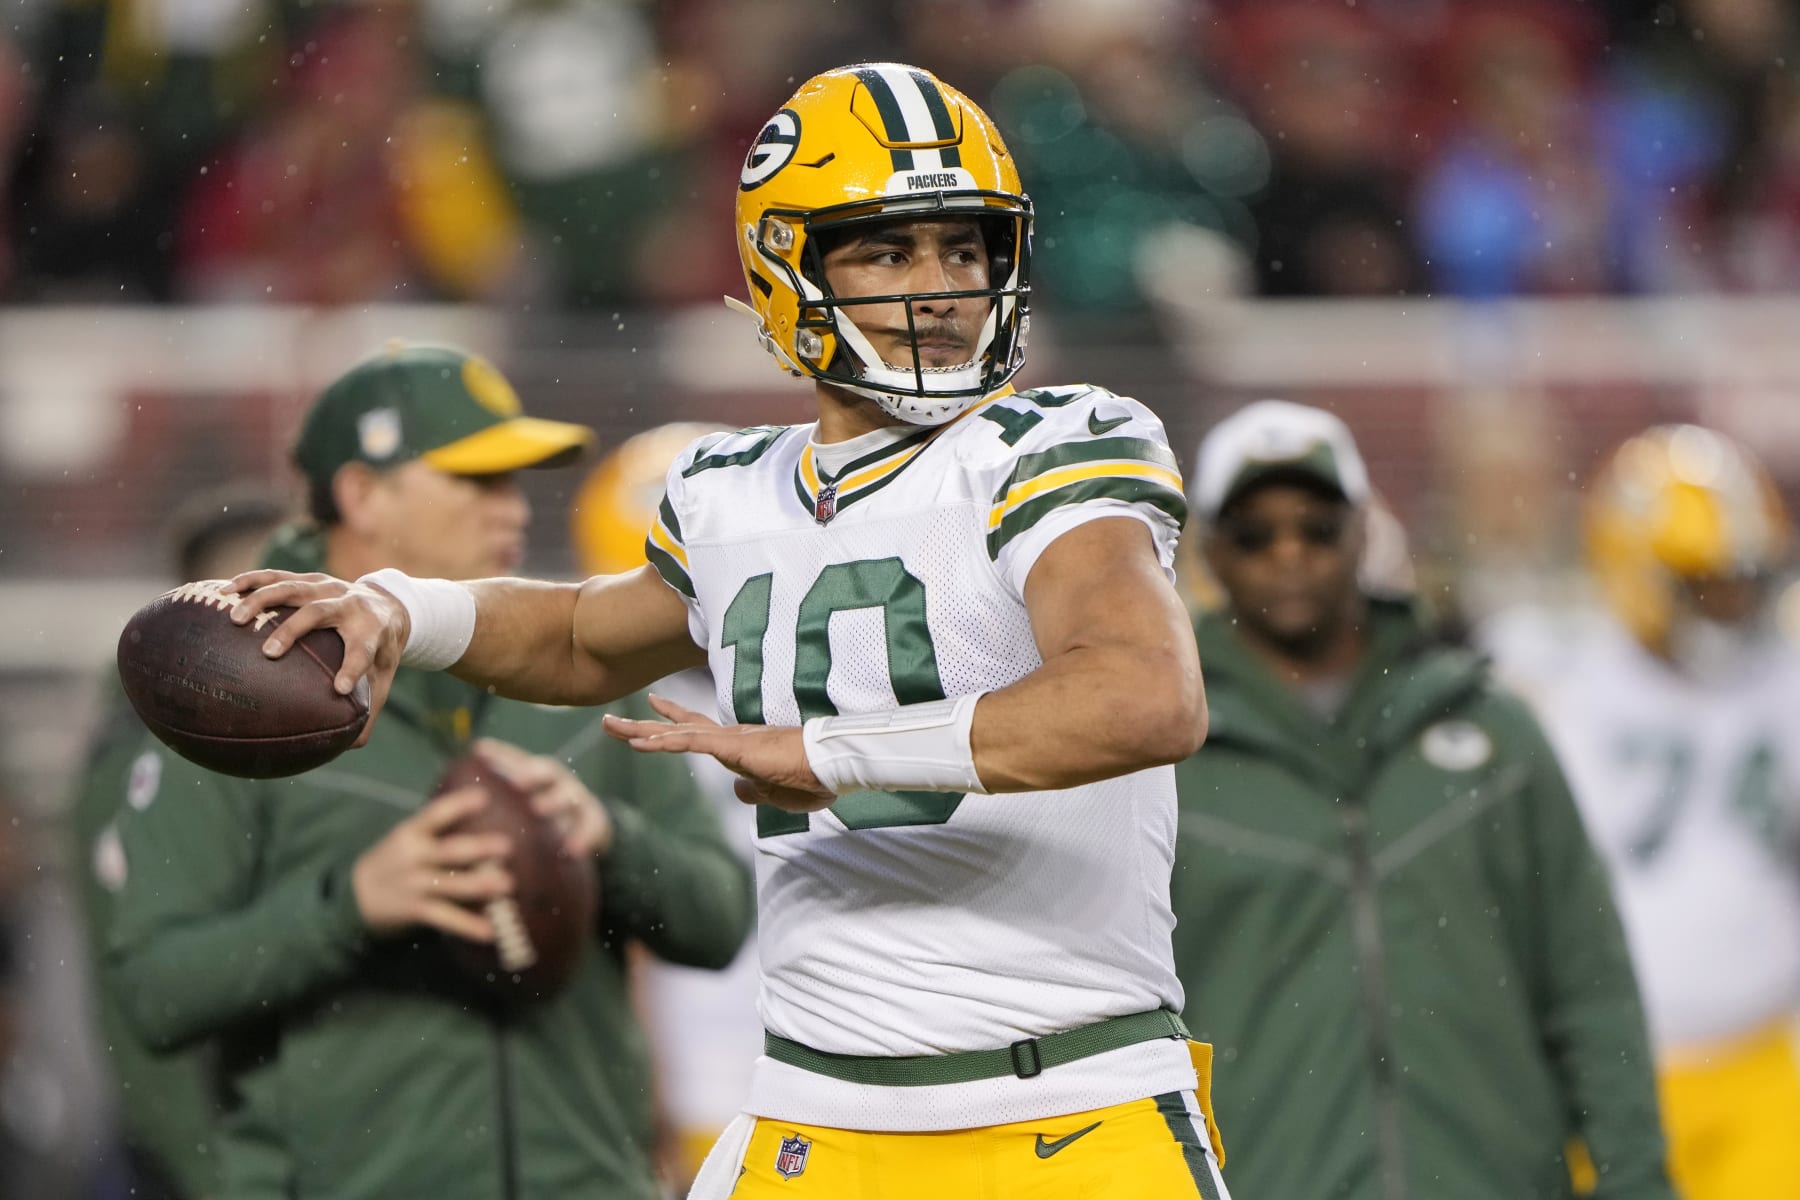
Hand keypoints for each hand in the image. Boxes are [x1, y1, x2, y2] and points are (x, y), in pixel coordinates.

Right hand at [226, 569, 408, 746]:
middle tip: (268, 652)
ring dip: (262, 600)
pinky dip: (250, 582)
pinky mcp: (309, 579)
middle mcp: (348, 604)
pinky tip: (222, 593)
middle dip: (294, 630)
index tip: (337, 689)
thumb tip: (350, 748)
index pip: (363, 651)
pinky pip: (276, 576)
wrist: (389, 604)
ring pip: (292, 588)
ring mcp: (327, 587)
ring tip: (234, 618)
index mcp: (371, 631)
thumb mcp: (382, 679)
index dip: (352, 668)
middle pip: (318, 612)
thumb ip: (368, 711)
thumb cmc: (379, 650)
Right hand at [351, 788, 513, 941]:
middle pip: (449, 851)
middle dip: (478, 848)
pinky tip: (489, 932)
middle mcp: (413, 857)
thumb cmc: (397, 859)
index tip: (483, 796)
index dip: (458, 804)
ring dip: (479, 885)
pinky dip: (466, 926)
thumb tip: (486, 801)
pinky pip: (444, 918)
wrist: (355, 896)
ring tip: (507, 884)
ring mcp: (414, 885)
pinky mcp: (415, 910)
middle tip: (507, 846)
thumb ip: (439, 825)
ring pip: (450, 885)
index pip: (436, 814)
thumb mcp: (409, 836)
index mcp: (411, 832)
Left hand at [472, 737, 613, 858]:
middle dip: (531, 774)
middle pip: (545, 771)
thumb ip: (497, 806)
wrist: (588, 828)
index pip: (517, 759)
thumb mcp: (524, 806)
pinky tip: (573, 851)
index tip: (478, 750)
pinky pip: (590, 828)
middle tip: (516, 782)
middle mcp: (558, 782)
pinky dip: (582, 837)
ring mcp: (578, 800)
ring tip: (539, 809)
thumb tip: (447, 809)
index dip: (499, 753)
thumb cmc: (542, 818)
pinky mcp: (595, 821)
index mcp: (537, 775)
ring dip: (554, 800)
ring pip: (568, 796)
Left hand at [602, 694, 835, 813]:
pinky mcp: (733, 747)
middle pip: (678, 729)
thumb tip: (738, 790)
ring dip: (639, 731)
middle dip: (643, 726)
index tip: (651, 707)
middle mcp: (730, 738)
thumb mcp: (778, 794)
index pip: (699, 732)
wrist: (831, 766)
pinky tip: (638, 743)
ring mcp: (730, 741)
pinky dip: (662, 742)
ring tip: (609, 726)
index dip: (673, 722)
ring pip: (676, 734)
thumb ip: (756, 791)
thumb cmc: (813, 779)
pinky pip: (690, 743)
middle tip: (611, 721)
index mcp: (740, 748)